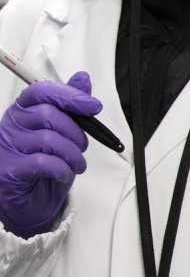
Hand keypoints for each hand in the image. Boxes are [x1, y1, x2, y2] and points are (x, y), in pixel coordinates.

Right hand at [0, 72, 100, 237]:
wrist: (28, 198)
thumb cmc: (44, 160)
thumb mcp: (62, 130)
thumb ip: (70, 104)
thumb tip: (82, 78)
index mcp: (23, 110)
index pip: (42, 91)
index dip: (70, 95)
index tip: (94, 106)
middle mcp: (12, 125)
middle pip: (48, 115)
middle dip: (75, 132)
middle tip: (81, 146)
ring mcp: (8, 147)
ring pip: (49, 140)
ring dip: (72, 154)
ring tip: (76, 164)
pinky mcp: (10, 170)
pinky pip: (43, 163)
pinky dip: (62, 168)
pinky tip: (64, 173)